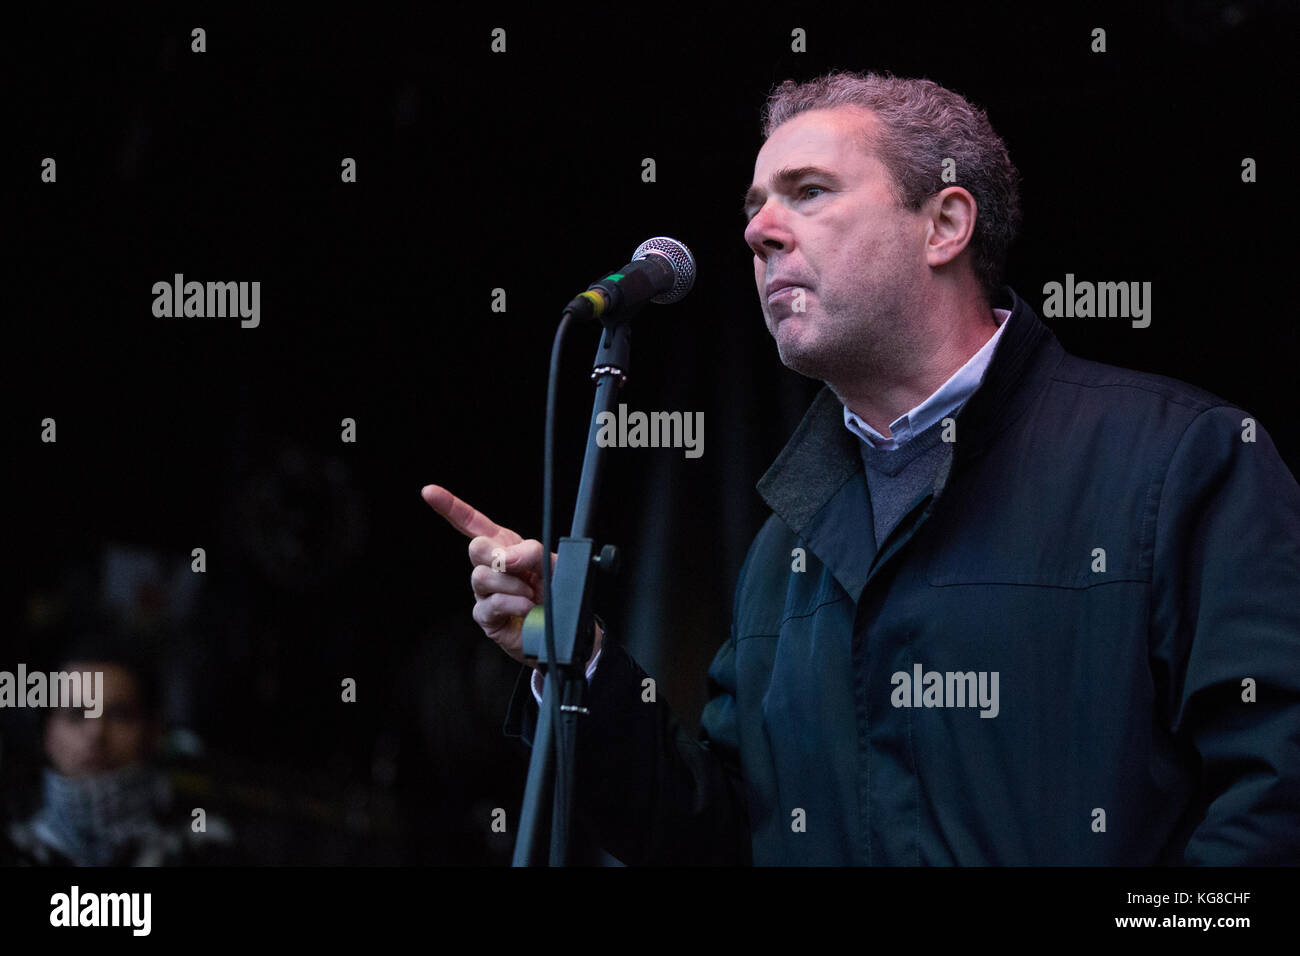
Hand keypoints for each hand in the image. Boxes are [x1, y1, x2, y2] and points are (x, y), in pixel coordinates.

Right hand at [421, 484, 601, 667]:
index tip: (429, 492)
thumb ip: (530, 552)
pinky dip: (513, 603)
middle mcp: (490, 567)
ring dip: (511, 584)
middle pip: (475, 549)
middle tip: (518, 567)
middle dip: (496, 554)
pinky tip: (526, 607)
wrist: (564, 626)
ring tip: (530, 593)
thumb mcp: (551, 562)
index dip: (450, 506)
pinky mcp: (486, 617)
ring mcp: (485, 593)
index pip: (472, 522)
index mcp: (503, 545)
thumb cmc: (556, 591)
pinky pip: (491, 605)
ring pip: (482, 577)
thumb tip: (503, 558)